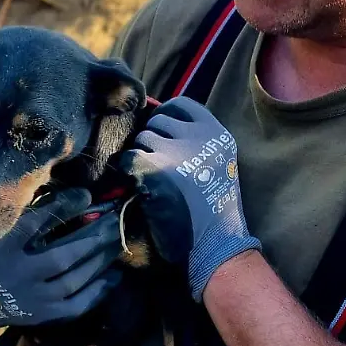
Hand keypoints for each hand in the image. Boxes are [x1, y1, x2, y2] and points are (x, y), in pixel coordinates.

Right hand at [0, 187, 124, 327]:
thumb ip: (22, 210)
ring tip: (117, 239)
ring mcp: (31, 299)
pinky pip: (76, 305)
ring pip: (72, 279)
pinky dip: (98, 290)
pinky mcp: (43, 315)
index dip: (64, 207)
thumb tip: (56, 186)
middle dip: (93, 235)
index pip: (36, 223)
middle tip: (115, 218)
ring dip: (99, 258)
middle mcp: (17, 274)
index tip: (87, 195)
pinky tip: (114, 274)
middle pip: (62, 255)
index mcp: (2, 247)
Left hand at [118, 96, 260, 301]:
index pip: (181, 104)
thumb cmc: (212, 205)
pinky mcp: (154, 169)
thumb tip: (155, 111)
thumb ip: (195, 138)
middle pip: (157, 121)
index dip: (166, 114)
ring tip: (156, 180)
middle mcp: (198, 136)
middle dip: (152, 140)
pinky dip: (130, 173)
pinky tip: (143, 188)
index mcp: (216, 133)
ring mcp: (175, 151)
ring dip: (142, 157)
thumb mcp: (218, 161)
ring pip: (141, 139)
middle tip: (160, 165)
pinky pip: (128, 158)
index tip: (161, 131)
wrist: (214, 241)